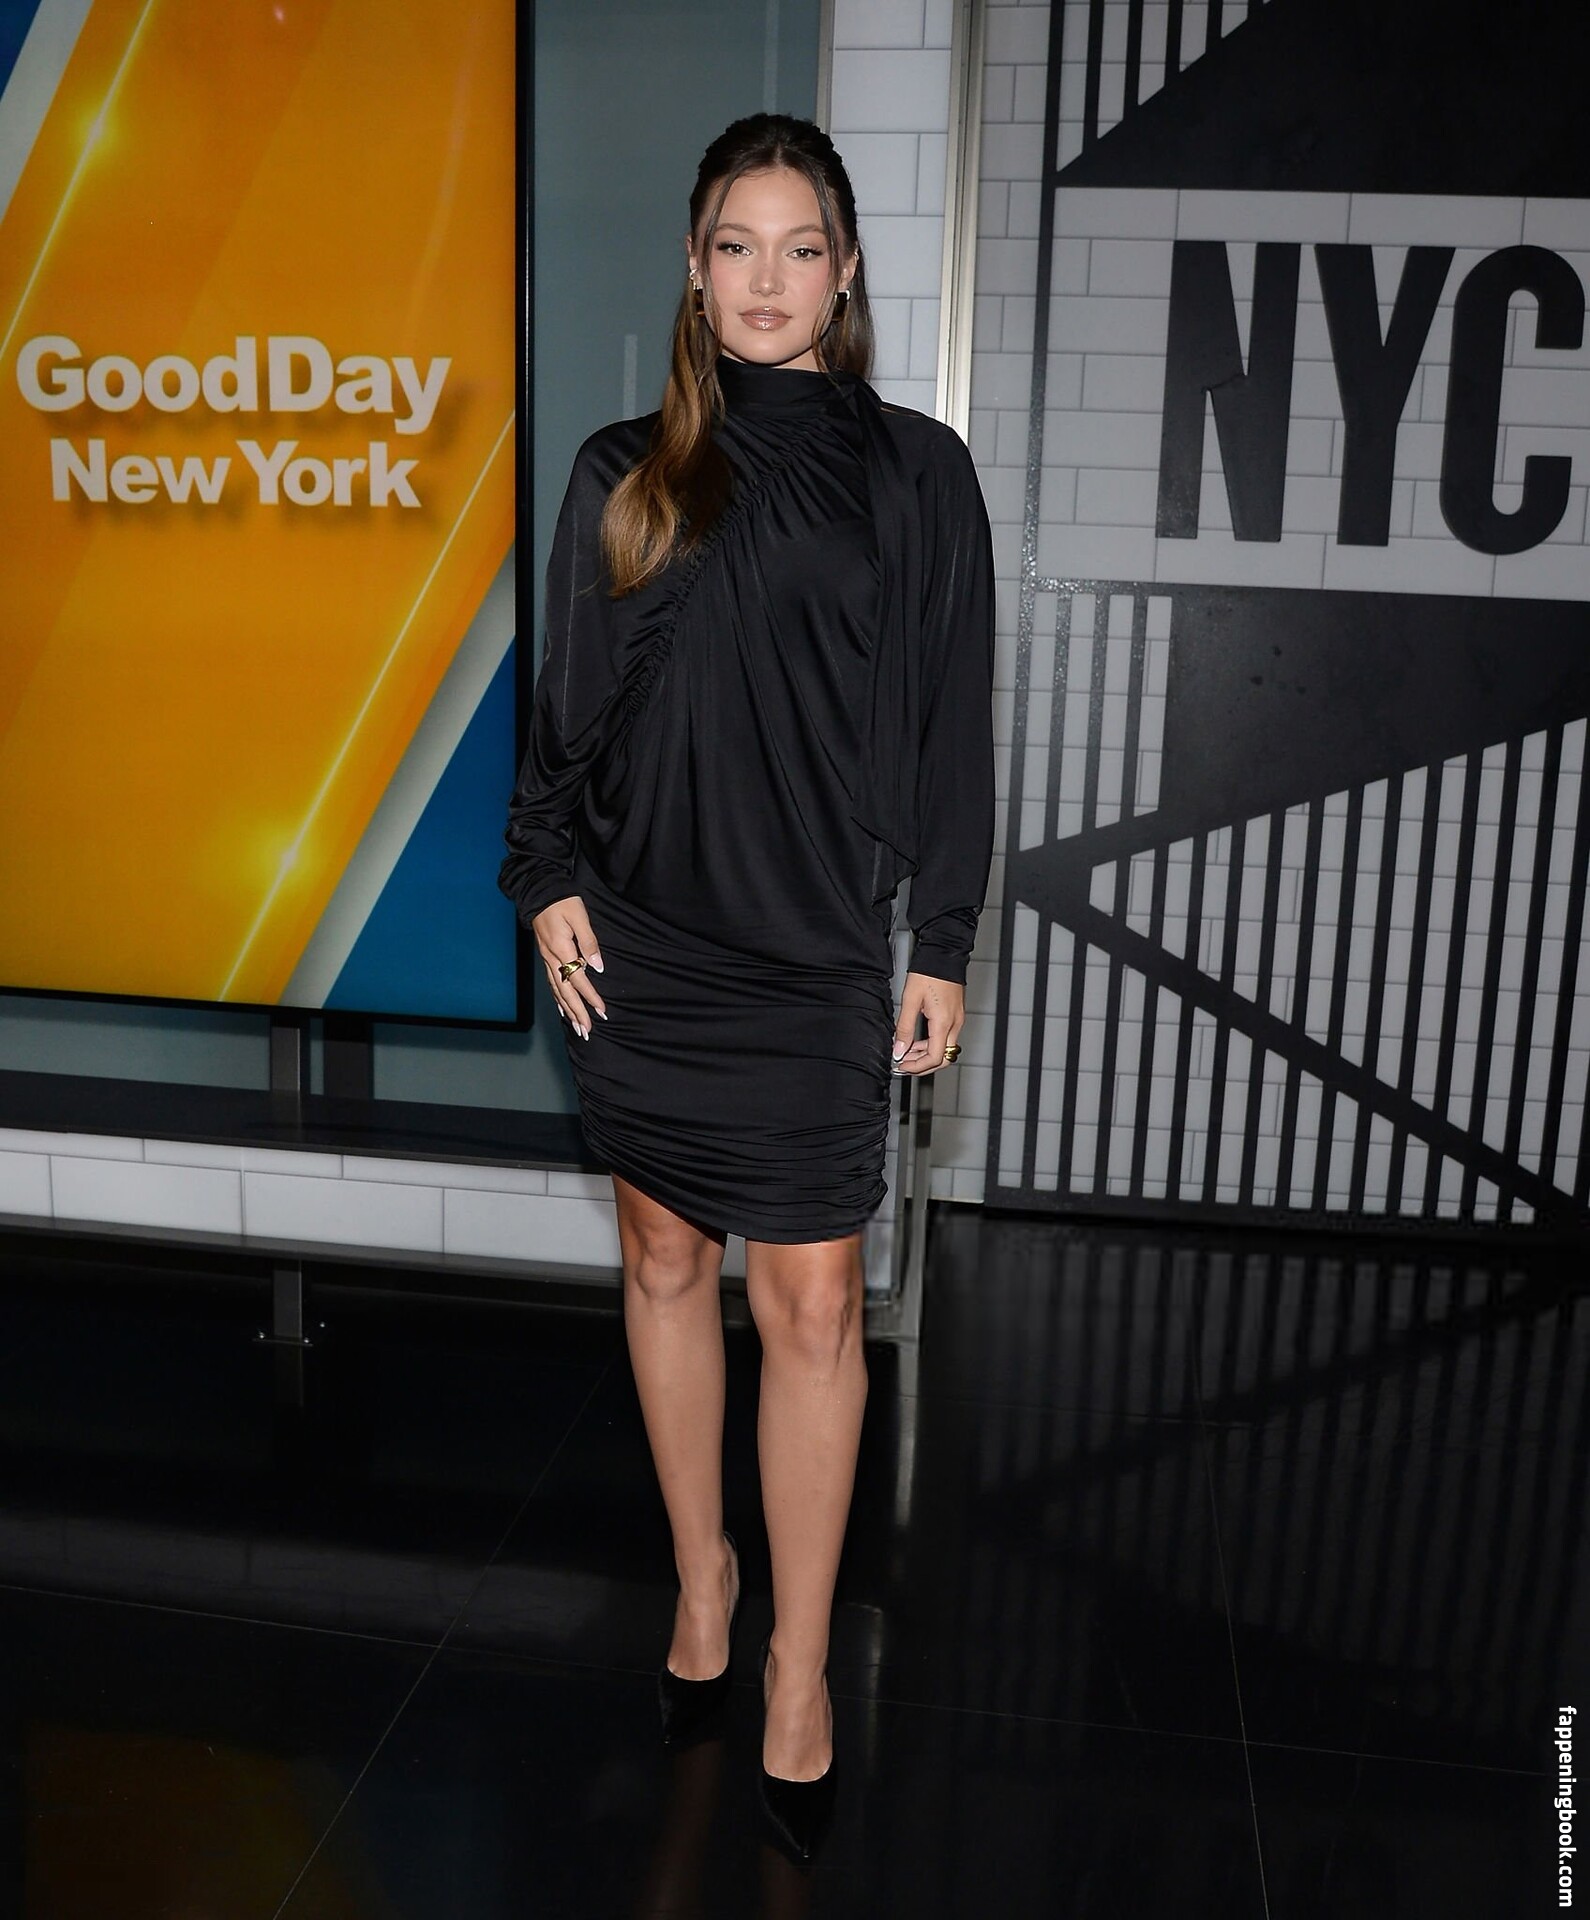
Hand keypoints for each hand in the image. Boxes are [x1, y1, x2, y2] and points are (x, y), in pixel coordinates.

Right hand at [531, 895, 606, 1037]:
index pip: (579, 979)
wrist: (539, 891)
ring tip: (577, 1027)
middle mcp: (551, 958)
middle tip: (587, 1031)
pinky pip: (552, 983)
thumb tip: (597, 966)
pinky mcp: (546, 956)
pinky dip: (557, 998)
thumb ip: (589, 942)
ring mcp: (547, 958)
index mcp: (561, 949)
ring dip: (567, 1010)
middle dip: (577, 1012)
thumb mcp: (579, 917)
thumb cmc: (563, 901)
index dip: (591, 997)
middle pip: (565, 992)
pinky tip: (562, 1008)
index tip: (602, 1011)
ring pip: (557, 990)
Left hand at [892, 972, 964, 1074]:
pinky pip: (946, 1038)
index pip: (934, 1058)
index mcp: (943, 1022)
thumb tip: (899, 1050)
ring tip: (906, 1052)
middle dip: (923, 1065)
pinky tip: (917, 1041)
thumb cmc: (928, 972)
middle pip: (943, 1059)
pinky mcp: (956, 1015)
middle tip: (904, 1064)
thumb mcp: (910, 1000)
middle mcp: (954, 1024)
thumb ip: (904, 1028)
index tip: (902, 1065)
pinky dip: (931, 1044)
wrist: (944, 954)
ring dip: (926, 1055)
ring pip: (945, 1049)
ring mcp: (957, 1020)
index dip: (917, 1067)